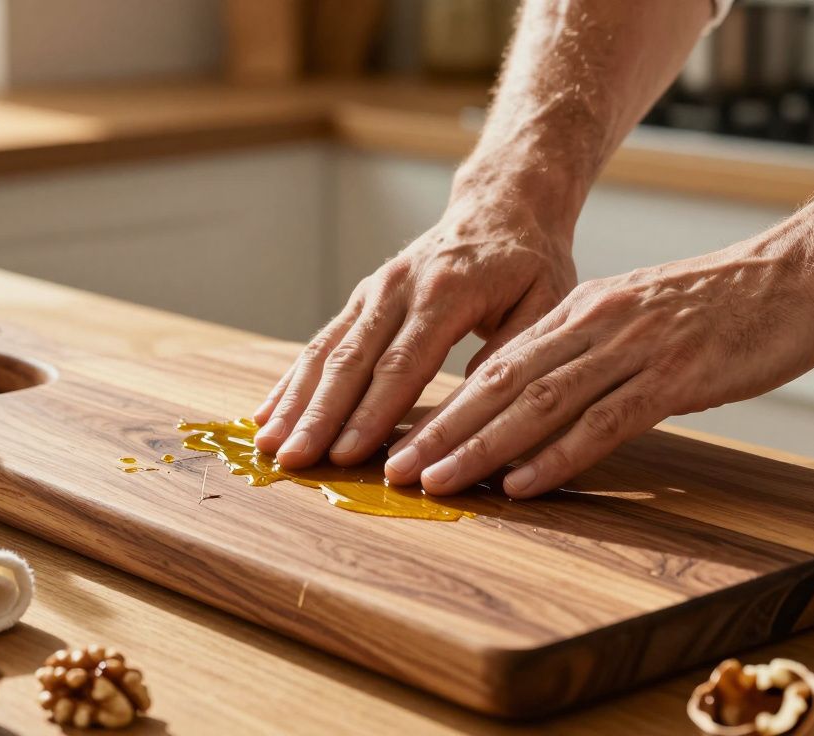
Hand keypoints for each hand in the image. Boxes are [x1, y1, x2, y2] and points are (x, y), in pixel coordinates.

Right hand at [252, 191, 576, 469]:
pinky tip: (267, 411)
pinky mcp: (361, 299)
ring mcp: (373, 292)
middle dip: (319, 416)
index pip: (403, 363)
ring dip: (295, 401)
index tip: (347, 454)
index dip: (373, 412)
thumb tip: (481, 408)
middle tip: (292, 459)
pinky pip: (320, 341)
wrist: (501, 206)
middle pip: (352, 362)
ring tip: (267, 442)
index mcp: (447, 292)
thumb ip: (515, 351)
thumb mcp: (547, 300)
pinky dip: (292, 379)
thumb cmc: (530, 262)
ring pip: (326, 351)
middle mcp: (399, 289)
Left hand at [384, 238, 813, 497]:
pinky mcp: (676, 374)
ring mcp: (633, 348)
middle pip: (499, 384)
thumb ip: (586, 353)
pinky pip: (606, 420)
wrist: (798, 272)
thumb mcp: (635, 319)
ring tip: (438, 481)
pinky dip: (559, 455)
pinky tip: (524, 483)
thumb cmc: (718, 306)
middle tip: (395, 469)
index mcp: (578, 313)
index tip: (403, 442)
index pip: (494, 365)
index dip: (444, 408)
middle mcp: (593, 325)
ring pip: (539, 402)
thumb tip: (538, 397)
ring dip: (482, 447)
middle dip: (441, 431)